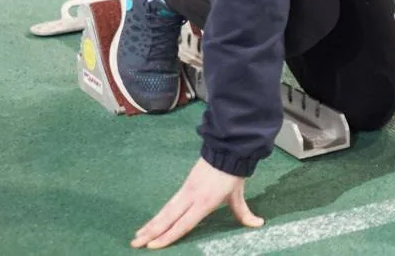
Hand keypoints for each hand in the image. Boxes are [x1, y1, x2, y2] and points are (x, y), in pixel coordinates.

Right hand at [132, 158, 262, 249]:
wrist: (227, 149)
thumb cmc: (232, 174)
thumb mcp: (238, 195)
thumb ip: (244, 213)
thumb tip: (259, 224)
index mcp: (205, 201)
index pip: (184, 223)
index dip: (169, 235)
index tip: (154, 245)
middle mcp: (192, 197)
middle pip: (168, 218)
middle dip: (152, 232)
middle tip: (136, 244)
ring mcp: (186, 190)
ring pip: (165, 211)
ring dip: (151, 224)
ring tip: (137, 236)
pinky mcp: (184, 185)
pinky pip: (169, 204)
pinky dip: (158, 215)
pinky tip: (150, 223)